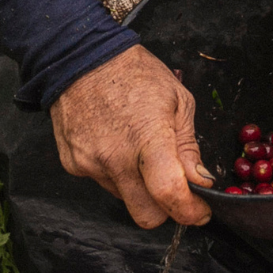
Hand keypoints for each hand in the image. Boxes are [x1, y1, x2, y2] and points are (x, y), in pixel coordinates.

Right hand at [51, 44, 213, 228]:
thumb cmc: (134, 73)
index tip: (200, 211)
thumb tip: (200, 181)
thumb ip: (188, 147)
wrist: (79, 57)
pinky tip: (115, 143)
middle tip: (174, 188)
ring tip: (137, 149)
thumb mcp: (178, 101)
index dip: (189, 212)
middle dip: (165, 209)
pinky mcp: (72, 165)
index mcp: (146, 137)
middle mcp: (114, 157)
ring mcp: (89, 163)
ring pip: (124, 199)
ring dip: (138, 187)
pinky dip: (115, 173)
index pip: (168, 194)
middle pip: (146, 216)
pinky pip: (102, 183)